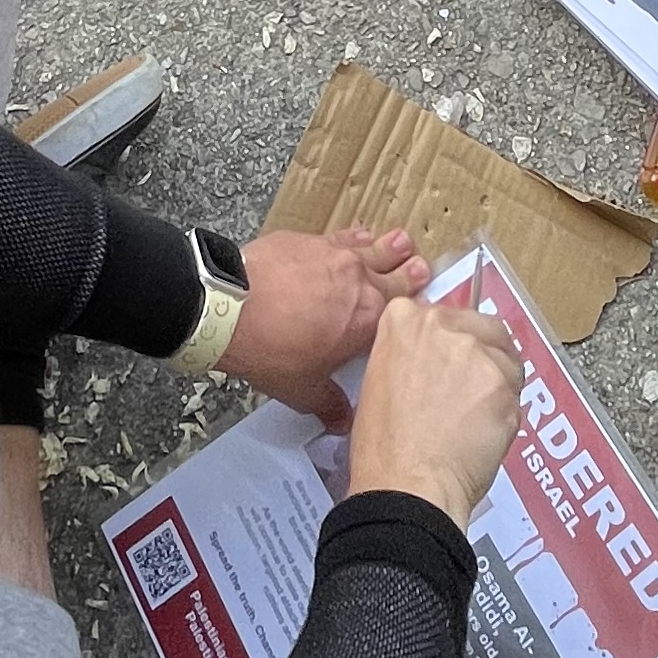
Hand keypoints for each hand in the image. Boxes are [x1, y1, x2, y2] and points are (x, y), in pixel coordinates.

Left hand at [220, 226, 430, 427]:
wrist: (231, 308)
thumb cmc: (271, 350)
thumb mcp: (303, 390)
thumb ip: (329, 404)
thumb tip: (343, 421)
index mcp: (369, 320)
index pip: (403, 314)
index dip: (415, 312)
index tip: (426, 309)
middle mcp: (360, 281)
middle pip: (395, 275)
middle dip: (411, 273)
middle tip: (424, 268)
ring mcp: (334, 255)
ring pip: (371, 248)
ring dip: (388, 247)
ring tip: (402, 241)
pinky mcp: (308, 240)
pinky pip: (339, 238)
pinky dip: (352, 239)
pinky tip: (358, 236)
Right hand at [342, 295, 525, 526]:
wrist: (406, 485)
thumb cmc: (384, 448)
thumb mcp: (379, 379)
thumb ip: (410, 353)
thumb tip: (435, 359)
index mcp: (404, 320)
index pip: (444, 315)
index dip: (452, 341)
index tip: (450, 361)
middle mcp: (442, 327)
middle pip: (483, 327)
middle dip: (484, 354)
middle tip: (471, 390)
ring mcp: (477, 354)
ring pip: (507, 359)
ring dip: (499, 383)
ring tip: (478, 419)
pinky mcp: (504, 385)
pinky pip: (516, 395)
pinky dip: (506, 415)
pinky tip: (484, 437)